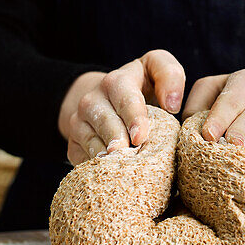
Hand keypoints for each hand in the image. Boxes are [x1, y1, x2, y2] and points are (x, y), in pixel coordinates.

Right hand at [58, 49, 185, 164]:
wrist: (106, 101)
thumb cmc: (141, 88)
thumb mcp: (156, 70)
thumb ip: (170, 75)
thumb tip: (172, 105)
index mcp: (116, 81)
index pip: (124, 97)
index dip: (133, 117)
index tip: (140, 137)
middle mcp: (92, 100)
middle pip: (105, 122)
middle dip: (118, 140)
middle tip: (130, 156)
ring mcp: (78, 123)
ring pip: (90, 142)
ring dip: (108, 157)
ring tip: (124, 169)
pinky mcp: (72, 144)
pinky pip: (80, 159)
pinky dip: (96, 169)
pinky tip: (113, 174)